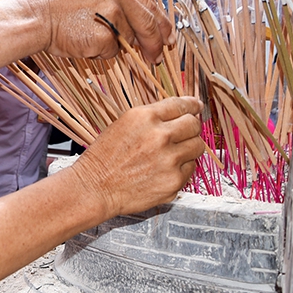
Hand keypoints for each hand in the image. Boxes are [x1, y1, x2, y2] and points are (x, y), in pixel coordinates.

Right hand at [29, 0, 173, 62]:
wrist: (33, 17)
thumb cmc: (60, 7)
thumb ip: (122, 2)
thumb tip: (150, 27)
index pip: (151, 3)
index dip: (161, 24)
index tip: (167, 38)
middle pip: (149, 23)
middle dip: (154, 44)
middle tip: (155, 57)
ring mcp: (112, 11)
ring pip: (129, 38)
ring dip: (115, 44)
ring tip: (88, 34)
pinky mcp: (104, 33)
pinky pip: (112, 51)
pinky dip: (100, 52)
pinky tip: (83, 41)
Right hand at [68, 96, 203, 219]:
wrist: (94, 187)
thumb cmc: (103, 158)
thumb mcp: (124, 125)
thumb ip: (152, 119)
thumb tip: (180, 115)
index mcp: (145, 117)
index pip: (181, 104)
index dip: (191, 105)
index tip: (196, 107)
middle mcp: (160, 136)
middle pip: (194, 125)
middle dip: (191, 128)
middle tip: (184, 133)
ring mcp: (170, 159)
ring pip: (197, 146)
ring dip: (188, 148)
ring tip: (170, 154)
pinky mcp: (174, 181)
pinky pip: (190, 168)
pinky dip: (181, 168)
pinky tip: (163, 169)